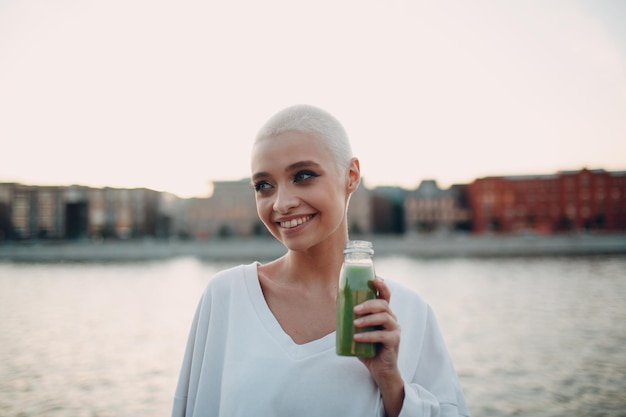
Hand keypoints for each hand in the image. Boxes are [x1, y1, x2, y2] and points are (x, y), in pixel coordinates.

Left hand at [353, 277, 403, 415]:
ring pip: (385, 318)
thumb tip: (336, 299)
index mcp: (383, 313)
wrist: (379, 370)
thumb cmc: (367, 348)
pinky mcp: (394, 342)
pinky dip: (368, 336)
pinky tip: (357, 337)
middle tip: (355, 309)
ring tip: (355, 323)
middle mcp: (392, 319)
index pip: (385, 295)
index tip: (373, 278)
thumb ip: (350, 317)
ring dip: (368, 319)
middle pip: (384, 304)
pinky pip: (382, 336)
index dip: (381, 285)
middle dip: (369, 304)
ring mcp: (395, 330)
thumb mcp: (358, 330)